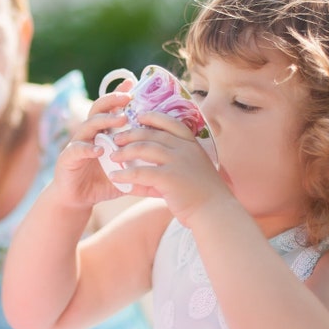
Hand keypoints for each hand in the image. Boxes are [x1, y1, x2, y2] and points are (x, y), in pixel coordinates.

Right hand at [49, 91, 133, 208]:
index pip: (111, 109)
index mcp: (102, 133)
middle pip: (98, 110)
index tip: (133, 83)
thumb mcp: (125, 170)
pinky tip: (99, 150)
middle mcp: (89, 134)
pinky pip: (77, 150)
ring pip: (88, 126)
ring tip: (119, 119)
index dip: (119, 94)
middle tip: (127, 97)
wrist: (77, 199)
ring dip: (104, 121)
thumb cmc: (102, 182)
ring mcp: (77, 144)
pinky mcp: (67, 158)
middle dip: (112, 101)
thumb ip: (141, 163)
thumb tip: (168, 163)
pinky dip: (88, 148)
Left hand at [109, 110, 232, 225]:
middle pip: (151, 134)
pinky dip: (124, 174)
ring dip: (124, 151)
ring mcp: (177, 161)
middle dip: (131, 134)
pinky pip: (140, 171)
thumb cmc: (202, 195)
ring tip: (113, 157)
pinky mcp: (169, 177)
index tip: (139, 116)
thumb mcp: (187, 175)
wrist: (215, 212)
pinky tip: (114, 177)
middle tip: (116, 139)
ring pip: (143, 148)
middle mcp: (184, 149)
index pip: (171, 123)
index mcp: (191, 145)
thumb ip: (164, 171)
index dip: (154, 117)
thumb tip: (136, 179)